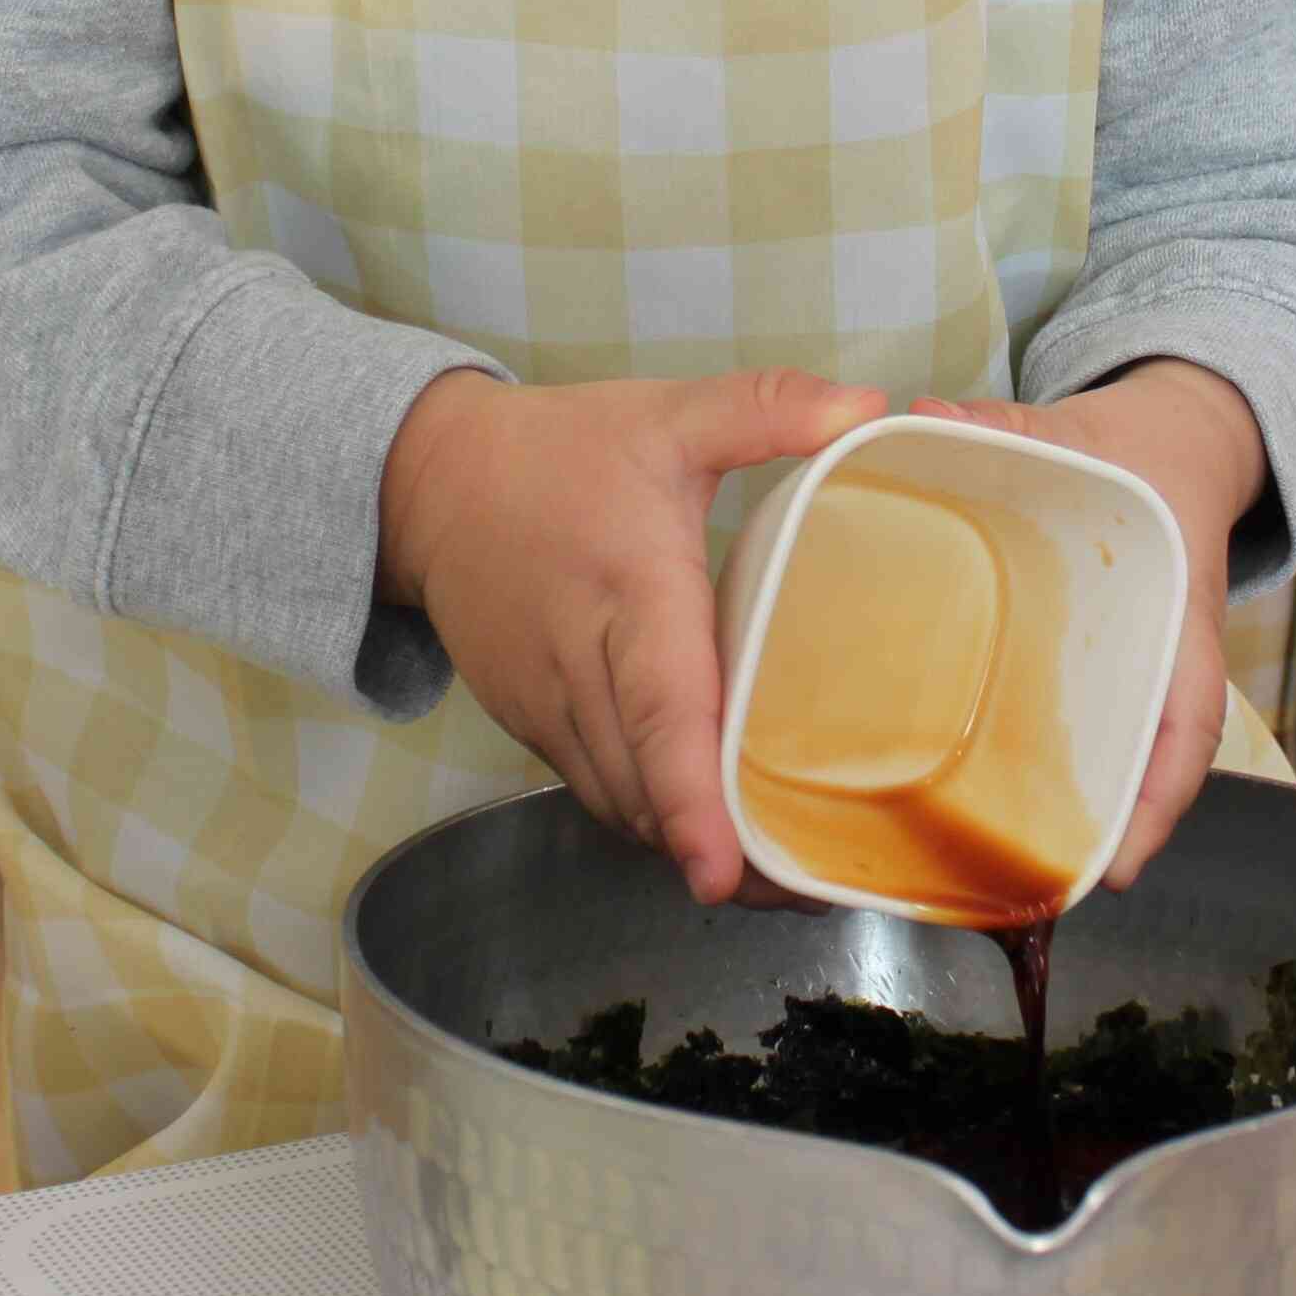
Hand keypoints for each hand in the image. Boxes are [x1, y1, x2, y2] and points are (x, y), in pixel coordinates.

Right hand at [377, 367, 888, 902]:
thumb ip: (766, 407)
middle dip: (724, 850)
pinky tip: (714, 834)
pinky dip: (654, 819)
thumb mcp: (668, 414)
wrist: (429, 482)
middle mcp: (579, 666)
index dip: (692, 795)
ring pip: (622, 803)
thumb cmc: (561, 451)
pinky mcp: (532, 727)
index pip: (659, 709)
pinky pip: (600, 791)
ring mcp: (547, 707)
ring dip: (690, 846)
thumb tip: (866, 406)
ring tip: (784, 880)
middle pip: (647, 784)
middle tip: (815, 888)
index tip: (720, 870)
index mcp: (629, 591)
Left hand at [911, 361, 1267, 890]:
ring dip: (1063, 814)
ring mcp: (1128, 672)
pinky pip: (1073, 730)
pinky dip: (1033, 771)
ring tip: (988, 870)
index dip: (1157, 802)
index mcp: (1177, 612)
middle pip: (1144, 768)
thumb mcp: (1076, 432)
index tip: (1115, 868)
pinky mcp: (1092, 668)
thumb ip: (1002, 426)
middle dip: (1099, 833)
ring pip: (1110, 761)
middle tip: (1031, 888)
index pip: (1187, 723)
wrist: (1176, 441)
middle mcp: (1160, 660)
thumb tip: (921, 416)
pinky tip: (965, 798)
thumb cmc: (1136, 452)